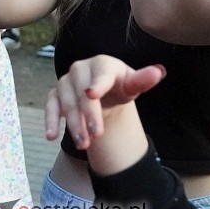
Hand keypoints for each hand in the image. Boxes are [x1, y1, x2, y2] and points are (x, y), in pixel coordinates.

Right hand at [44, 55, 165, 149]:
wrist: (103, 93)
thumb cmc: (120, 87)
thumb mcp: (133, 85)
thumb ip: (143, 80)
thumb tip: (159, 72)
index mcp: (103, 64)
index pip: (101, 75)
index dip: (97, 84)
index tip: (92, 95)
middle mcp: (81, 69)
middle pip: (83, 94)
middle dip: (88, 116)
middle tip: (96, 136)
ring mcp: (66, 81)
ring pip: (67, 103)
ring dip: (73, 124)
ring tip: (83, 144)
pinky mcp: (55, 93)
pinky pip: (50, 106)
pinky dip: (50, 120)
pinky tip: (51, 136)